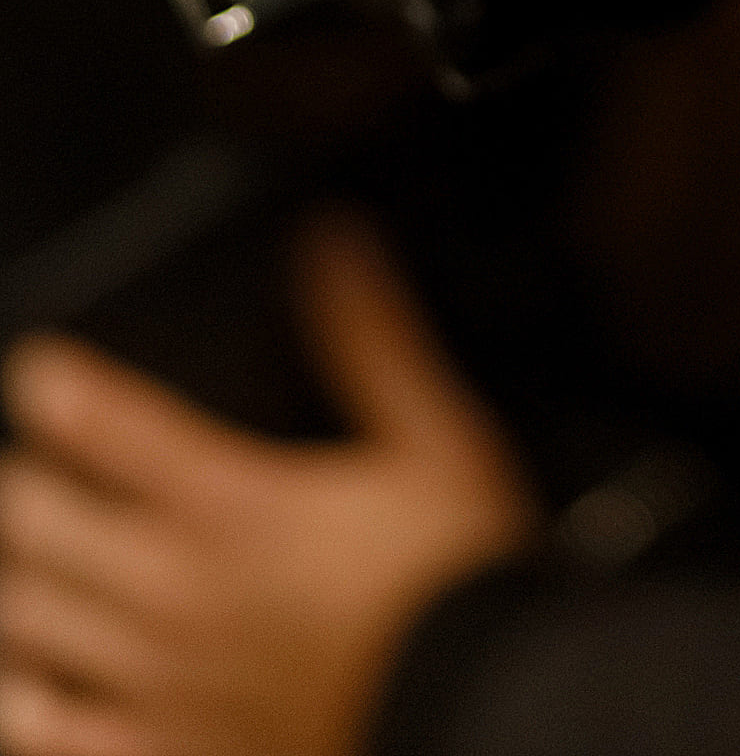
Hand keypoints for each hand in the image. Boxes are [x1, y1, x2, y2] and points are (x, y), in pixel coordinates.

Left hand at [0, 219, 534, 755]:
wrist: (478, 711)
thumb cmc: (452, 585)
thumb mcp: (433, 437)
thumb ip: (371, 340)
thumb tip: (334, 246)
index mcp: (231, 504)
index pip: (103, 424)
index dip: (55, 386)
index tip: (39, 371)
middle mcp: (175, 590)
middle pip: (35, 522)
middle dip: (19, 485)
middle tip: (27, 467)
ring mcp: (157, 683)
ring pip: (22, 626)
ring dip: (12, 587)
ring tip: (21, 566)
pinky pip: (48, 738)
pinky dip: (22, 706)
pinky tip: (25, 688)